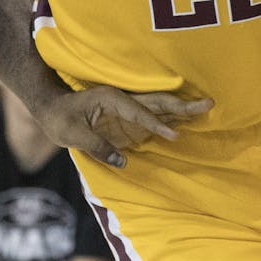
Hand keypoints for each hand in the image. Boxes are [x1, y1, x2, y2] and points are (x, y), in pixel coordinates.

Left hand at [30, 86, 213, 167]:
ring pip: (160, 108)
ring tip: (207, 107)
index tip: (174, 136)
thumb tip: (122, 162)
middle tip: (209, 103)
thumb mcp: (72, 134)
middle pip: (157, 103)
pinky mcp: (129, 120)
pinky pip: (154, 119)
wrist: (51, 107)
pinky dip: (172, 120)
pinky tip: (189, 122)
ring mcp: (128, 109)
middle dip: (182, 105)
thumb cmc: (59, 118)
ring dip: (182, 110)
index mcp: (110, 98)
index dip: (156, 124)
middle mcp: (123, 100)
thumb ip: (97, 146)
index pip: (138, 112)